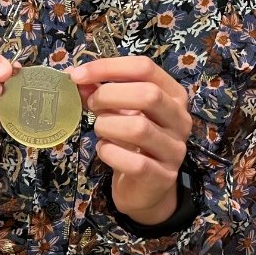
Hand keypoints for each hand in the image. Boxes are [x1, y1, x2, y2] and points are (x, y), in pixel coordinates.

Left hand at [70, 56, 192, 224]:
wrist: (146, 187)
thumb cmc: (132, 142)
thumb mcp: (119, 111)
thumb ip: (101, 91)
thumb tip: (74, 75)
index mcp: (173, 95)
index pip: (145, 68)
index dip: (108, 67)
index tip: (78, 74)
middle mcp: (181, 119)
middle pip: (148, 95)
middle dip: (109, 95)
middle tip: (91, 104)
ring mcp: (174, 149)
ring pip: (139, 128)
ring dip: (107, 126)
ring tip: (100, 129)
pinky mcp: (162, 176)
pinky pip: (133, 162)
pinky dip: (109, 153)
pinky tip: (105, 150)